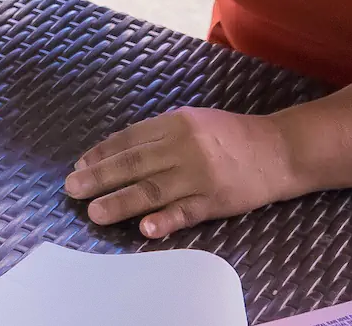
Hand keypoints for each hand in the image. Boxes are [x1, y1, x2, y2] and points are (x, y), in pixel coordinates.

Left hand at [65, 107, 299, 237]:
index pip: (130, 138)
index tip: (80, 165)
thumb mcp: (194, 122)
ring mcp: (200, 174)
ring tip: (95, 212)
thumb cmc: (231, 136)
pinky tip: (144, 229)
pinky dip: (164, 220)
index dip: (102, 153)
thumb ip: (160, 135)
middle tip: (72, 188)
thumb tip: (120, 152)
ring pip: (153, 189)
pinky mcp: (216, 200)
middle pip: (134, 164)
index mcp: (175, 122)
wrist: (278, 150)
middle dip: (99, 177)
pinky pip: (185, 212)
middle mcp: (184, 146)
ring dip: (120, 202)